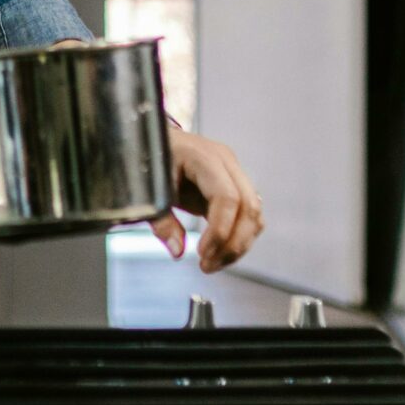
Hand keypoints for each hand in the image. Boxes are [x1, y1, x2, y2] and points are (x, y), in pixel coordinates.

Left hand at [149, 129, 263, 272]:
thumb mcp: (149, 188)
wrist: (154, 138)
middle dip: (233, 244)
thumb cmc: (150, 158)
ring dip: (239, 245)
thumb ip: (161, 220)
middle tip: (208, 266)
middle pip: (249, 207)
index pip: (227, 197)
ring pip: (254, 214)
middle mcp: (226, 162)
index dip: (220, 231)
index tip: (202, 253)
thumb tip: (177, 251)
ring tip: (213, 265)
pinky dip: (239, 238)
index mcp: (203, 156)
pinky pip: (248, 215)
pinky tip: (220, 254)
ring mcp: (234, 172)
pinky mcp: (234, 185)